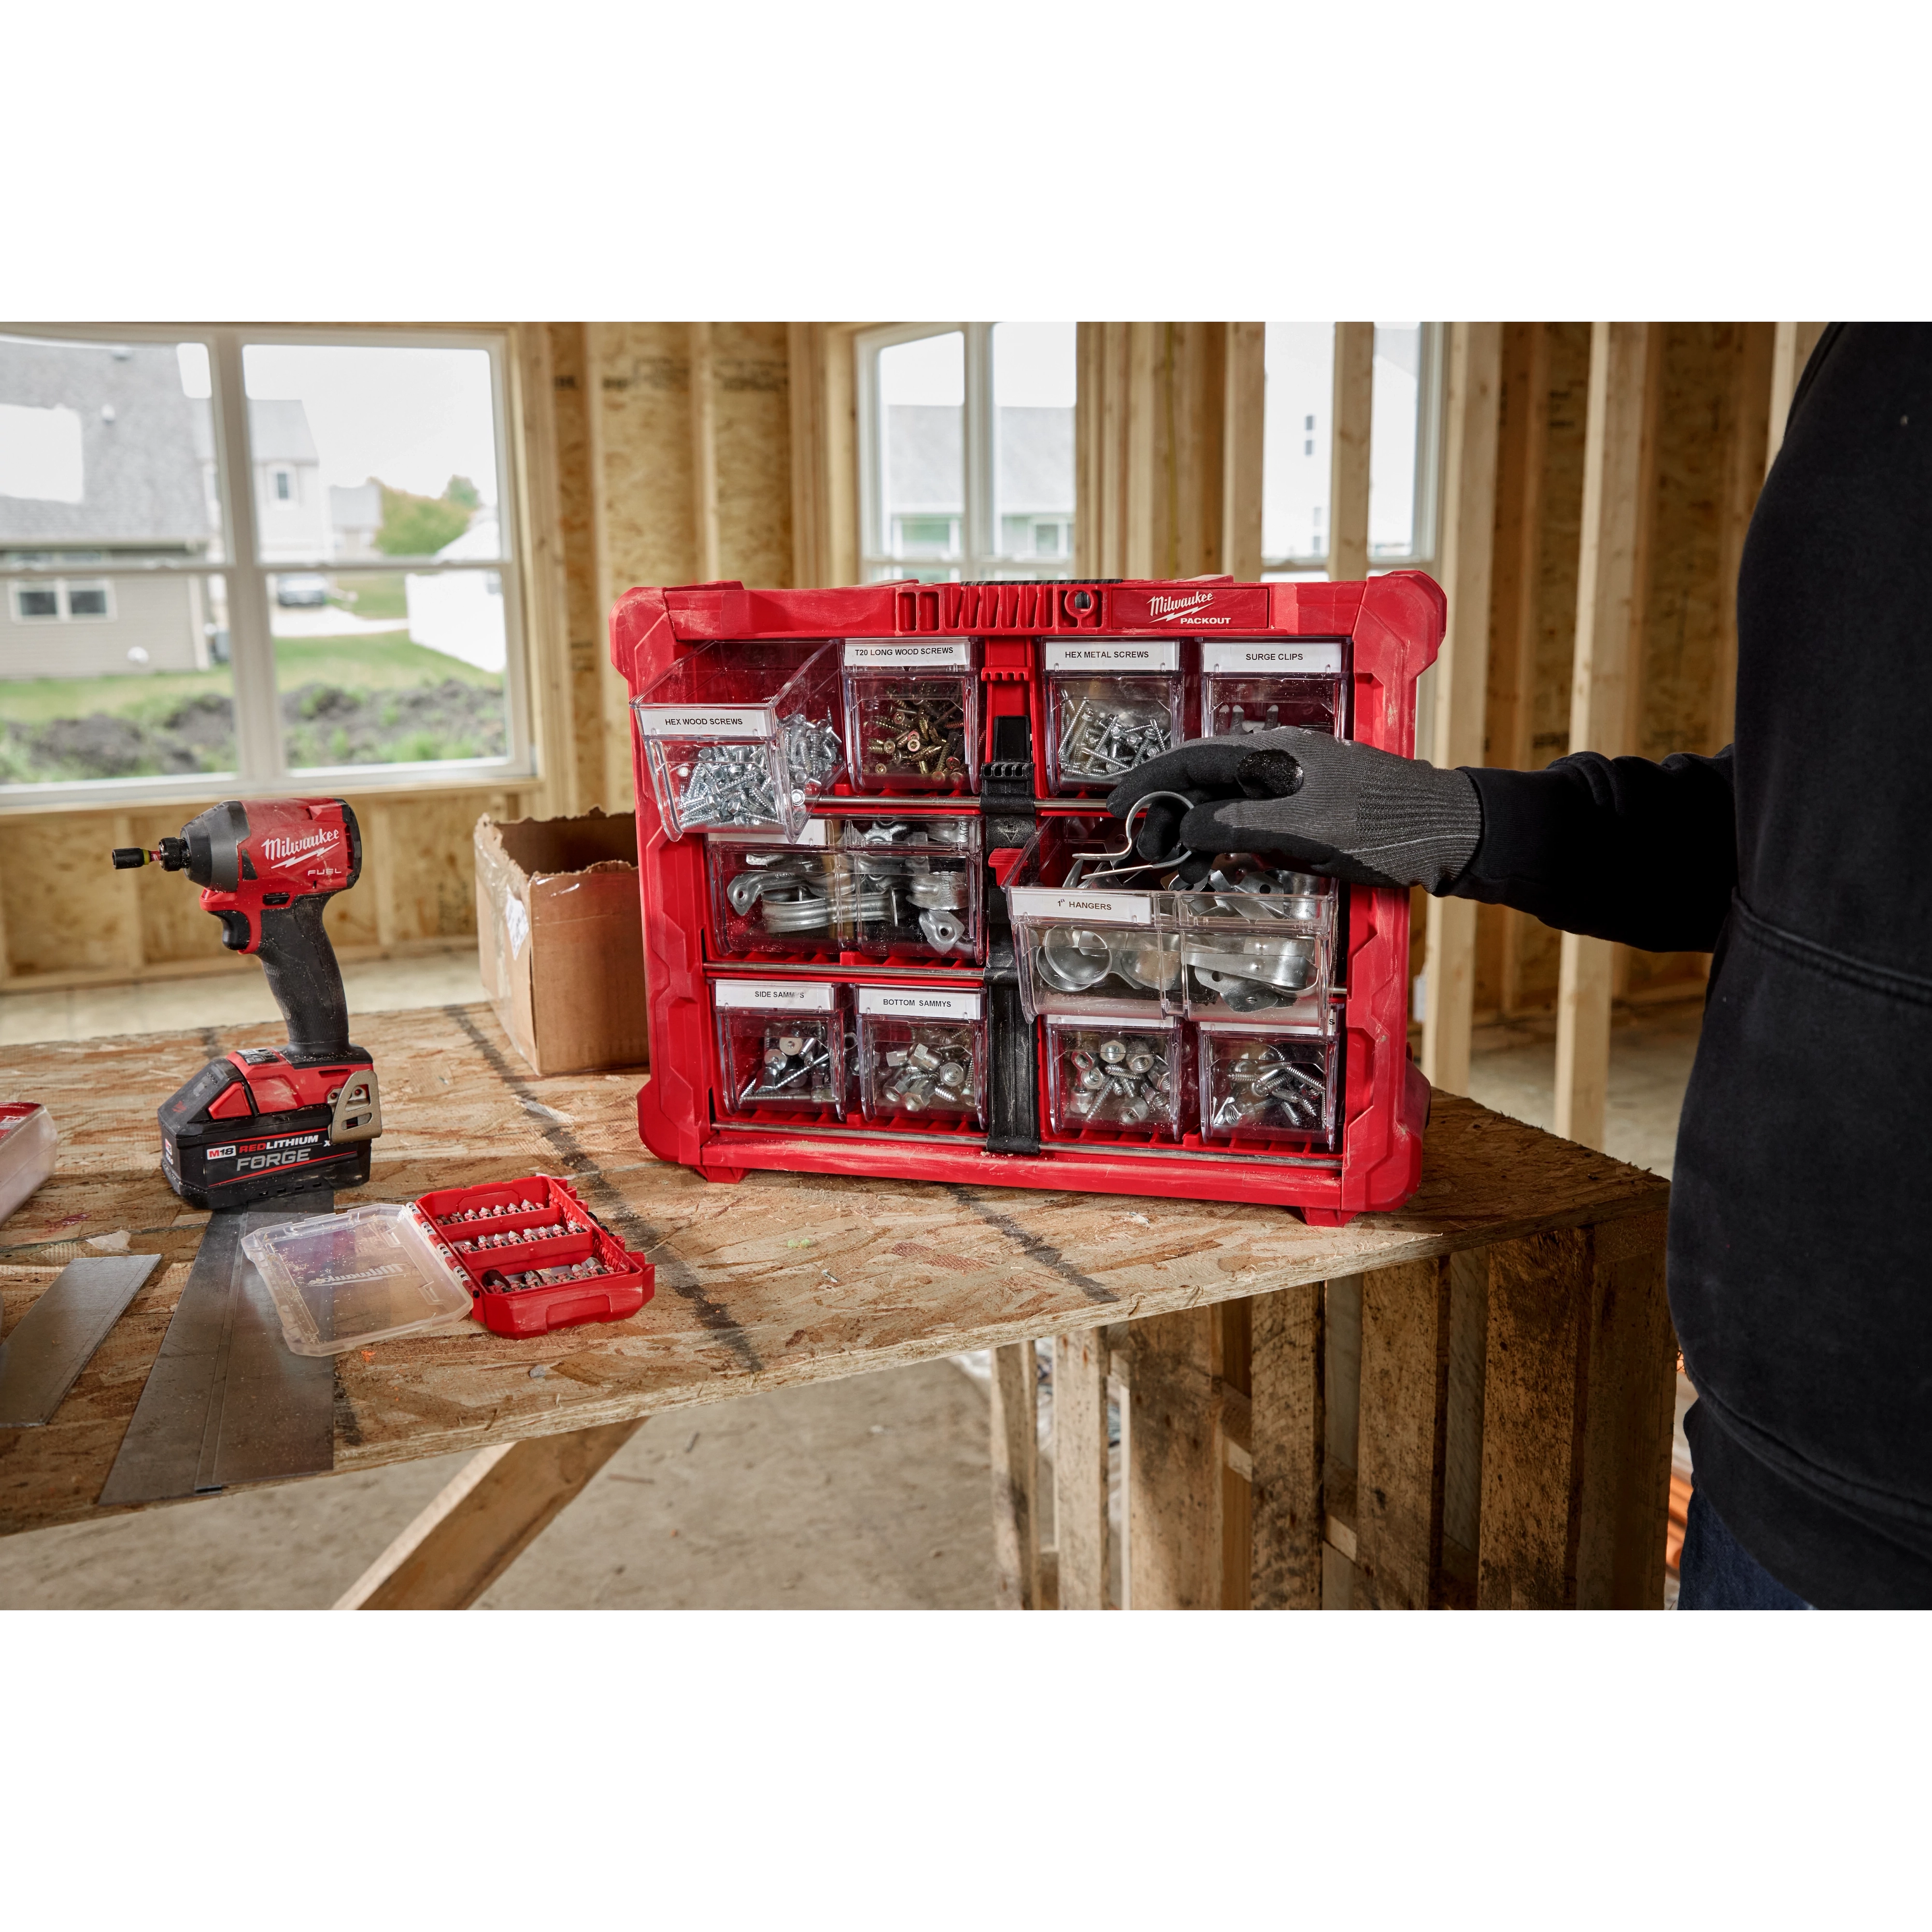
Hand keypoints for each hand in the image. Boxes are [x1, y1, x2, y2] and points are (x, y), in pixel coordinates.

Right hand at [1105, 727, 1481, 891]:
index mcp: (1271, 753)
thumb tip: (1189, 826)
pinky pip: (1250, 819)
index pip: (1191, 759)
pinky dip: (1227, 842)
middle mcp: (1276, 761)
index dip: (1149, 782)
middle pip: (1203, 781)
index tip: (1117, 806)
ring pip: (1225, 804)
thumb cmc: (1382, 824)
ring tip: (1183, 871)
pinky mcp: (1305, 808)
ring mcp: (1291, 783)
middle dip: (1169, 816)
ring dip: (1198, 835)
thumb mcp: (1303, 830)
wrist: (1444, 828)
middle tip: (1149, 852)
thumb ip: (1240, 825)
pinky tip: (1221, 866)